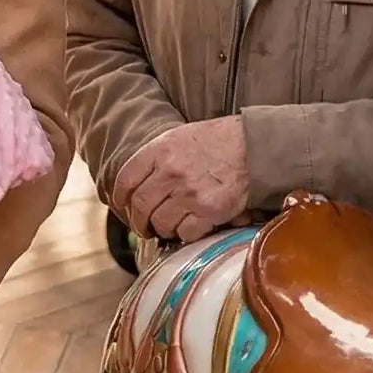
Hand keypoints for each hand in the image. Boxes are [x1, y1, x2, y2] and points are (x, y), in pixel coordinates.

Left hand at [113, 119, 248, 244]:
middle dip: (138, 222)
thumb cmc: (215, 141)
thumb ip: (156, 158)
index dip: (120, 198)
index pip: (125, 180)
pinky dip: (185, 234)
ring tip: (169, 226)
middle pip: (140, 206)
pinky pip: (186, 233)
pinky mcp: (209, 211)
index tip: (123, 207)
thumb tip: (137, 184)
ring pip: (161, 224)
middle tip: (143, 227)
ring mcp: (189, 193)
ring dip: (163, 229)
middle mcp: (170, 172)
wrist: (251, 146)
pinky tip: (191, 226)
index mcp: (159, 151)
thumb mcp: (178, 137)